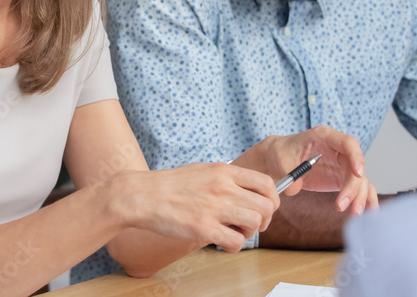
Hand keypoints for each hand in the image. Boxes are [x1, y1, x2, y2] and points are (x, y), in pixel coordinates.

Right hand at [107, 162, 278, 251]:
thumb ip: (226, 178)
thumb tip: (248, 189)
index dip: (272, 199)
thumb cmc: (171, 185)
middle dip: (264, 220)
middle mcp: (223, 187)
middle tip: (250, 225)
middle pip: (266, 206)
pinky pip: (236, 242)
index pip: (266, 183)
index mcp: (224, 171)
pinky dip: (234, 246)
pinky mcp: (205, 228)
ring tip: (234, 232)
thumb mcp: (203, 170)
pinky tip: (222, 241)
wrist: (144, 196)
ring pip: (255, 224)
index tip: (266, 208)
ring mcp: (214, 208)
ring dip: (249, 232)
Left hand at [239, 125, 377, 214]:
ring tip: (353, 214)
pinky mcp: (342, 178)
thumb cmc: (281, 154)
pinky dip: (365, 199)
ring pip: (360, 180)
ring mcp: (342, 164)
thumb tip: (295, 189)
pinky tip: (368, 212)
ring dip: (359, 197)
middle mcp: (338, 149)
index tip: (358, 173)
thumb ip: (288, 174)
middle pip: (356, 167)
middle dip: (354, 188)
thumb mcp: (280, 161)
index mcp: (324, 137)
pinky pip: (359, 188)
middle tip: (343, 206)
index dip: (356, 157)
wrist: (279, 160)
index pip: (348, 143)